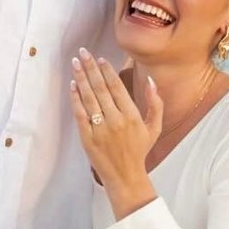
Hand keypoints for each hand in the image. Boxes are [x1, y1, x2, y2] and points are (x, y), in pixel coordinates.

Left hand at [70, 49, 161, 218]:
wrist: (125, 176)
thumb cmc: (139, 150)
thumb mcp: (154, 128)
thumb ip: (155, 103)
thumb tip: (150, 80)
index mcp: (132, 116)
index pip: (117, 87)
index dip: (107, 71)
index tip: (100, 58)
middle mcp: (116, 120)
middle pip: (100, 88)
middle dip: (90, 68)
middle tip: (82, 52)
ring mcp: (100, 129)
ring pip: (88, 98)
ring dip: (81, 78)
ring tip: (75, 63)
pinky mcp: (87, 137)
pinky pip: (80, 114)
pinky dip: (75, 98)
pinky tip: (72, 85)